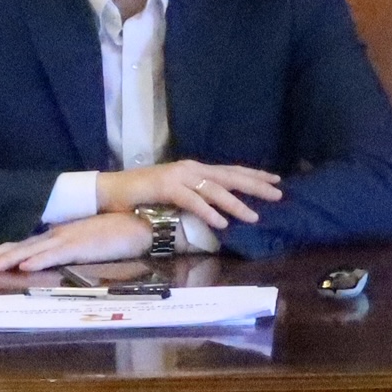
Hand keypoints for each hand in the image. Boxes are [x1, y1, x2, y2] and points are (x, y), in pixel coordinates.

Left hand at [0, 211, 153, 272]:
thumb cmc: (120, 231)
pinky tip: (25, 266)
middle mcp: (58, 235)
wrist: (144, 221)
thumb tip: (51, 258)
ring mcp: (69, 239)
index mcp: (58, 236)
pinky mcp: (83, 246)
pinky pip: (57, 254)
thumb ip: (70, 248)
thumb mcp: (89, 241)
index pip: (22, 244)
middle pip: (19, 246)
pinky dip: (40, 260)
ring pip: (31, 250)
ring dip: (7, 258)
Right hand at [97, 159, 281, 231]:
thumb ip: (198, 196)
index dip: (254, 175)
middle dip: (256, 186)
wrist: (112, 190)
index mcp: (195, 169)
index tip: (276, 180)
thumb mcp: (178, 193)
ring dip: (236, 203)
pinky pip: (192, 201)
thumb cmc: (145, 194)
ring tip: (254, 216)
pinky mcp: (166, 187)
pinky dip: (208, 212)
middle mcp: (191, 169)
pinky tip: (222, 223)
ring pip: (215, 189)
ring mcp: (179, 176)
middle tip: (278, 194)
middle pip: (230, 176)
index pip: (231, 171)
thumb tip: (221, 208)